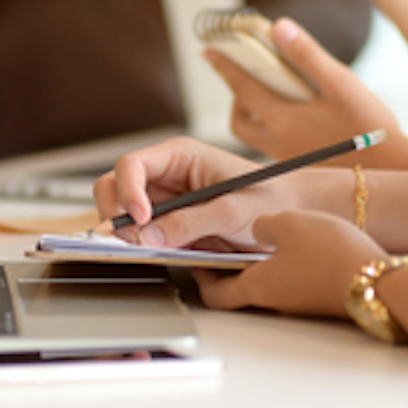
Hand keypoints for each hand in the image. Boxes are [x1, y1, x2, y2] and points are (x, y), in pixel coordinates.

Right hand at [93, 137, 326, 249]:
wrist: (292, 216)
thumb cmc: (270, 199)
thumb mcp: (232, 211)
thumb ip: (190, 222)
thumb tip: (148, 235)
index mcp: (179, 156)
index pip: (132, 165)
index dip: (127, 192)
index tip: (140, 219)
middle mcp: (166, 175)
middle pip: (115, 186)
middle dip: (116, 212)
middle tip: (132, 239)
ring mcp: (165, 201)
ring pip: (122, 211)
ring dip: (125, 230)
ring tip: (145, 247)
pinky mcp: (169, 224)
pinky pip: (141, 233)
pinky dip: (139, 244)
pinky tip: (154, 251)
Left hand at [193, 210, 384, 317]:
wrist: (380, 282)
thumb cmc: (331, 256)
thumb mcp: (285, 223)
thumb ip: (263, 224)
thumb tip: (257, 226)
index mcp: (256, 285)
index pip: (214, 293)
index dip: (199, 275)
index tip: (194, 256)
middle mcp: (274, 299)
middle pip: (239, 288)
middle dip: (228, 266)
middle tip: (225, 241)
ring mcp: (299, 299)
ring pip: (269, 281)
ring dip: (261, 262)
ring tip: (264, 234)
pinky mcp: (320, 295)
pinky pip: (295, 279)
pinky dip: (288, 263)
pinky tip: (300, 241)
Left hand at [209, 17, 406, 165]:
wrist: (396, 172)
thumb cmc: (370, 127)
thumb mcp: (341, 83)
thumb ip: (307, 55)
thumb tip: (278, 28)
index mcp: (284, 121)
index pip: (242, 88)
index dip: (224, 67)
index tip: (208, 49)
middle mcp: (279, 143)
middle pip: (241, 121)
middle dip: (237, 98)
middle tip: (247, 77)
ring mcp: (290, 159)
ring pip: (257, 135)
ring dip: (255, 113)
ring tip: (273, 92)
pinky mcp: (303, 166)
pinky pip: (275, 145)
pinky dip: (275, 126)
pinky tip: (298, 114)